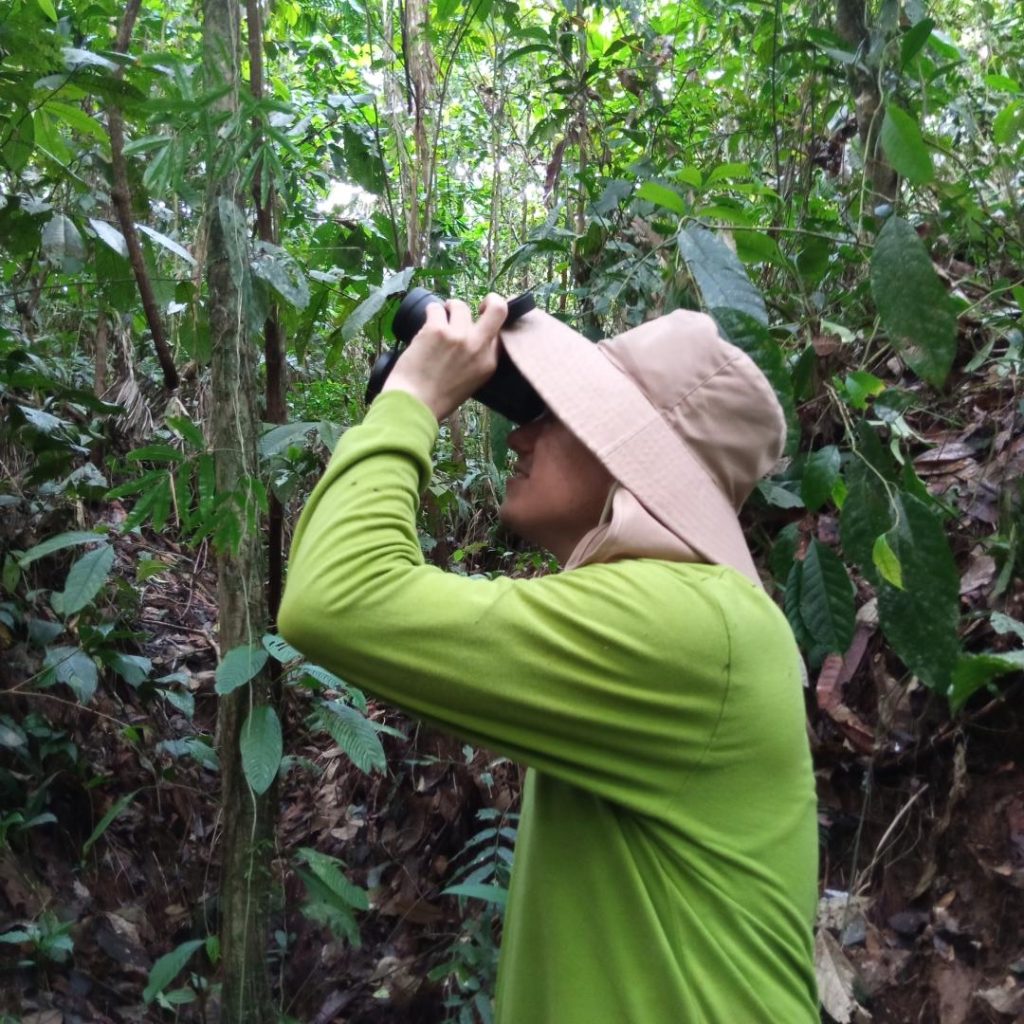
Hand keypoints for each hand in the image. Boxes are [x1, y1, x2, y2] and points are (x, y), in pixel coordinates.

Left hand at [381, 293, 508, 420]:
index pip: (499, 333)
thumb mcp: (470, 383)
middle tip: (479, 304)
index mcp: (489, 363)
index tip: (480, 324)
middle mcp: (478, 346)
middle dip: (492, 299)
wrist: (414, 405)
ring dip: (448, 309)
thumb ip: (476, 361)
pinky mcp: (436, 329)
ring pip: (460, 305)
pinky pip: (435, 308)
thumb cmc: (438, 399)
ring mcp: (458, 336)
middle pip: (498, 309)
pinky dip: (430, 312)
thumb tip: (471, 339)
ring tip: (440, 319)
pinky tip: (425, 323)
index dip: (490, 325)